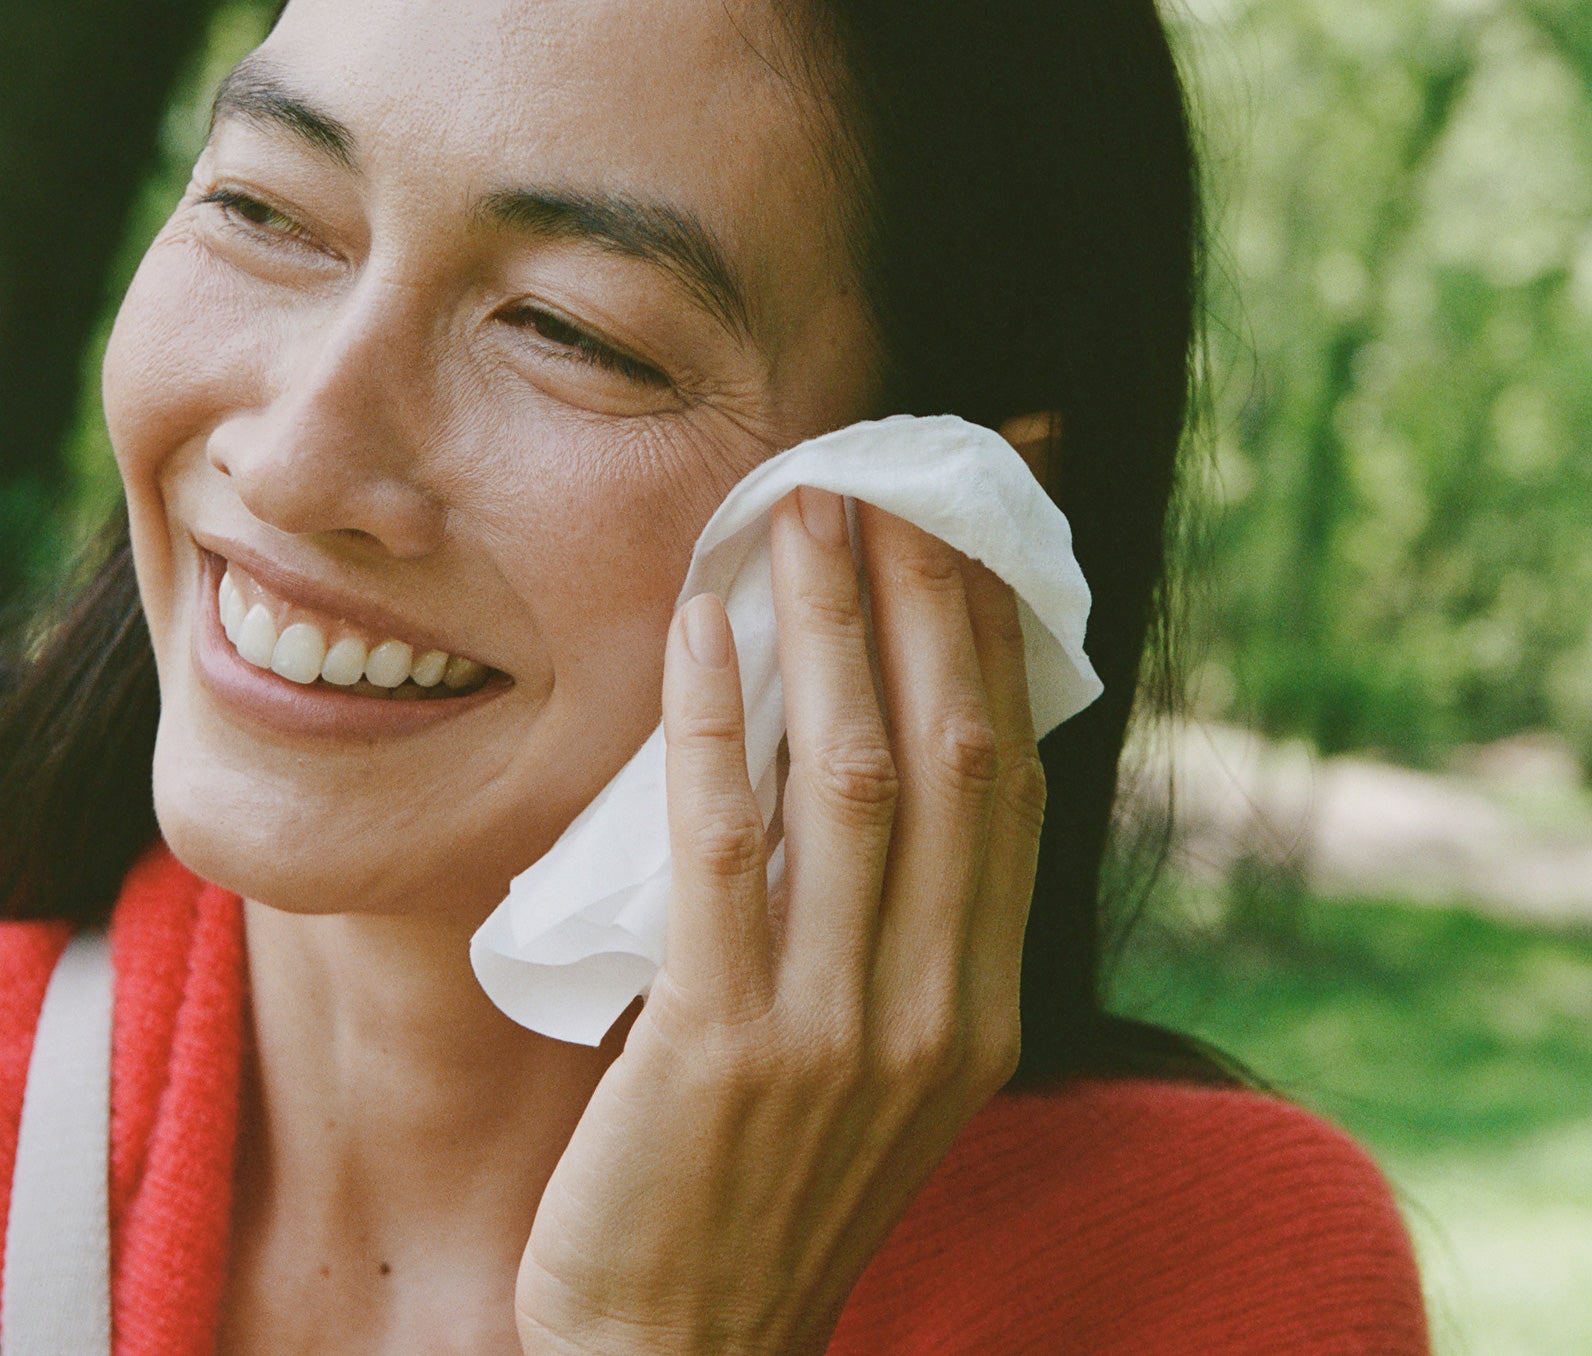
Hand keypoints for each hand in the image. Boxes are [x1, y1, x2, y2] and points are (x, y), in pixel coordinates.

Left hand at [515, 486, 1046, 1354]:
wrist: (685, 1351)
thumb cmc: (765, 1189)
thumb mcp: (870, 1065)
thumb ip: (891, 933)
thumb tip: (865, 760)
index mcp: (985, 1009)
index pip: (1013, 789)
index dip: (998, 652)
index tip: (972, 540)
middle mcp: (940, 1009)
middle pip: (959, 757)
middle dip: (930, 606)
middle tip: (890, 482)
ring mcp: (841, 1031)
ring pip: (861, 781)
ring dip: (834, 632)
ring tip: (807, 516)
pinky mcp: (727, 1046)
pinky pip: (728, 850)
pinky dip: (721, 727)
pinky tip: (702, 631)